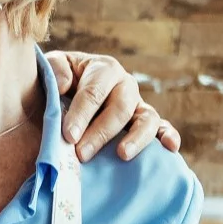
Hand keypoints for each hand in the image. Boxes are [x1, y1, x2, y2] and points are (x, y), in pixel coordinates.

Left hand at [47, 52, 183, 163]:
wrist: (68, 94)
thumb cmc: (59, 83)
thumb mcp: (52, 68)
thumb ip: (56, 70)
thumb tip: (65, 84)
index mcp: (103, 69)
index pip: (94, 92)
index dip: (81, 114)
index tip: (68, 135)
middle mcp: (125, 85)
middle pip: (119, 108)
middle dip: (100, 132)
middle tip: (82, 154)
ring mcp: (138, 104)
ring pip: (146, 119)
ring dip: (135, 138)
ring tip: (122, 155)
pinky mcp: (147, 123)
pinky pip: (162, 128)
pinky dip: (169, 136)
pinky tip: (170, 148)